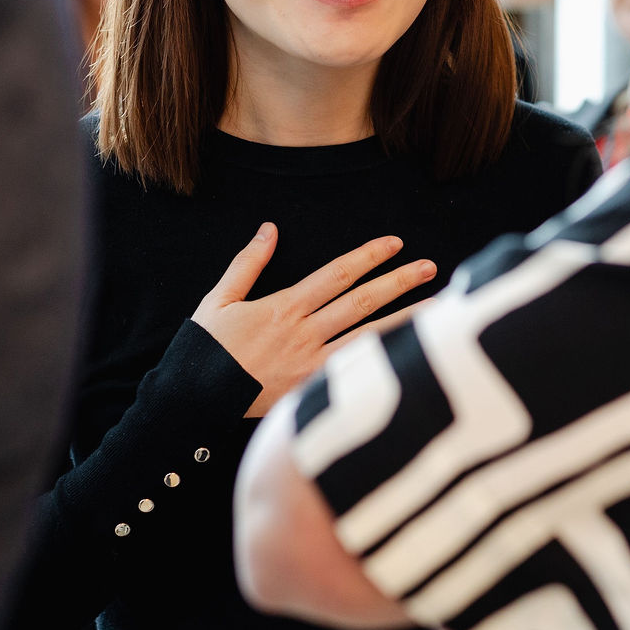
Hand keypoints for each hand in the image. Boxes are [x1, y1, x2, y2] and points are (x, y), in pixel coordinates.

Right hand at [192, 224, 436, 416]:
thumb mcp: (219, 299)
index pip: (337, 275)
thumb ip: (247, 263)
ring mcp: (310, 365)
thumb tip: (269, 229)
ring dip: (405, 322)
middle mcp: (304, 333)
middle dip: (399, 282)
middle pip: (362, 303)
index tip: (396, 243)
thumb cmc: (204, 349)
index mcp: (284, 307)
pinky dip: (382, 363)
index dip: (368, 256)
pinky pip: (353, 375)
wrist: (191, 400)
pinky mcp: (310, 392)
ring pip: (367, 339)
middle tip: (431, 267)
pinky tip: (410, 356)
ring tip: (438, 309)